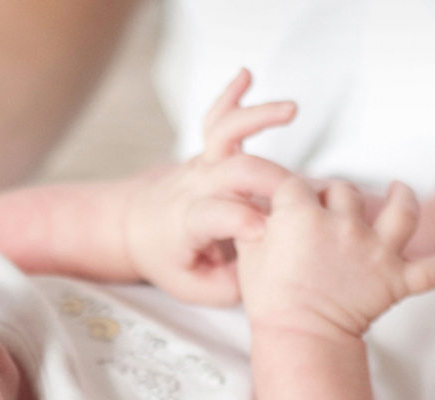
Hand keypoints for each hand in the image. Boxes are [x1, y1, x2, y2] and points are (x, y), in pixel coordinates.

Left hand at [122, 69, 295, 305]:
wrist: (136, 227)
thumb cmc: (170, 259)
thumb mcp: (195, 288)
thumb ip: (233, 283)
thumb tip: (269, 268)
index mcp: (188, 222)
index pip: (215, 215)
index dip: (239, 221)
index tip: (264, 230)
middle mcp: (195, 187)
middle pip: (230, 171)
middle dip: (265, 175)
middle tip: (298, 188)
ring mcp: (202, 164)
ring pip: (223, 133)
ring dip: (255, 118)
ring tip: (290, 110)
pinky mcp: (209, 152)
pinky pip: (216, 119)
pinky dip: (229, 96)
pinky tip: (246, 75)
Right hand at [235, 178, 434, 336]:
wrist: (299, 337)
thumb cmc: (268, 297)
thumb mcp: (247, 250)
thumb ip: (250, 218)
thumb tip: (253, 198)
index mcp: (303, 212)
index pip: (296, 184)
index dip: (290, 190)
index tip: (285, 199)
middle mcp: (344, 222)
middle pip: (344, 189)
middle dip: (335, 195)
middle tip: (328, 208)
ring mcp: (375, 250)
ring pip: (400, 209)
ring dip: (404, 197)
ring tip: (401, 190)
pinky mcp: (396, 279)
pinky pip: (434, 270)